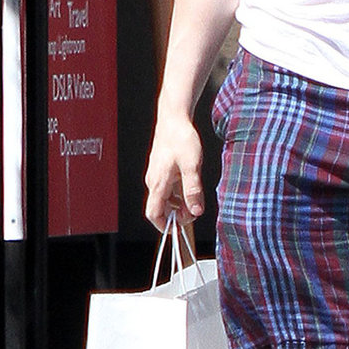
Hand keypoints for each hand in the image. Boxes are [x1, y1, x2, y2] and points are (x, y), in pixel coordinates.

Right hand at [144, 112, 204, 230]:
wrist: (174, 118)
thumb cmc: (181, 139)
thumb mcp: (192, 166)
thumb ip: (193, 190)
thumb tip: (195, 211)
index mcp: (158, 183)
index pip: (153, 214)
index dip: (164, 226)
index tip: (178, 230)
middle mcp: (154, 182)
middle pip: (161, 208)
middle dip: (177, 215)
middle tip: (195, 210)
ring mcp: (157, 176)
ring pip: (165, 199)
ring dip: (179, 204)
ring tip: (195, 199)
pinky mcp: (162, 170)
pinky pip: (168, 189)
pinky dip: (178, 194)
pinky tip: (191, 186)